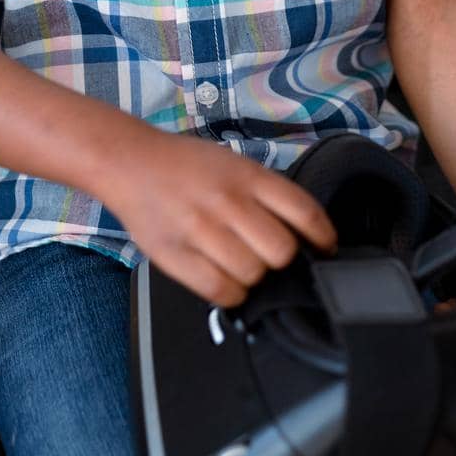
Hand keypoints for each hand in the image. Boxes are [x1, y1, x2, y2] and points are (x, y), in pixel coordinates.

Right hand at [100, 126, 338, 307]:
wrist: (129, 162)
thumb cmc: (186, 165)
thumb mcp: (233, 163)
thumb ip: (265, 193)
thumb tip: (303, 232)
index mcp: (247, 175)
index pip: (304, 211)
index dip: (324, 236)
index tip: (326, 248)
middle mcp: (227, 201)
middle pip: (281, 251)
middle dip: (282, 259)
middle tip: (269, 255)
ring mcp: (200, 230)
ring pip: (253, 275)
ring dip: (254, 277)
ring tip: (241, 263)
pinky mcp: (175, 256)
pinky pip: (221, 292)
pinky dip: (232, 294)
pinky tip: (226, 279)